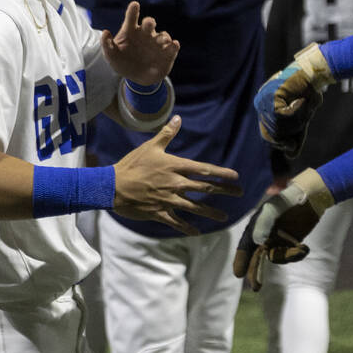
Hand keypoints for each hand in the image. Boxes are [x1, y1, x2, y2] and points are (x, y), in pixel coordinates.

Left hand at [101, 2, 180, 86]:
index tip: (135, 5)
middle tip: (150, 23)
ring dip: (164, 37)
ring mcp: (157, 42)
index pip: (132, 17)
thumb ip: (107, 45)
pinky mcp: (167, 53)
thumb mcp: (112, 56)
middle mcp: (145, 33)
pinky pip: (172, 47)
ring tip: (163, 40)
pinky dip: (174, 45)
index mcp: (131, 31)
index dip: (133, 11)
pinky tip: (174, 44)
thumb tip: (105, 33)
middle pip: (149, 24)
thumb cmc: (123, 62)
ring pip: (163, 36)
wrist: (137, 78)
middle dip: (150, 22)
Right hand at [113, 116, 242, 234]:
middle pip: (205, 188)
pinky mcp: (160, 213)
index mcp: (175, 167)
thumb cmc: (132, 164)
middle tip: (239, 193)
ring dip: (211, 212)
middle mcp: (176, 184)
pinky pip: (177, 222)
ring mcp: (169, 200)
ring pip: (196, 208)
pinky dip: (188, 228)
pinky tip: (198, 232)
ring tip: (224, 216)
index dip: (222, 174)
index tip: (235, 176)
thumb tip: (178, 119)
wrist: (113, 186)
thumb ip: (167, 134)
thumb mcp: (150, 146)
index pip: (204, 170)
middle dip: (224, 191)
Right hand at [232, 169, 330, 289]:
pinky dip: (297, 255)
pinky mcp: (291, 244)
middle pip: (257, 257)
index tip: (238, 274)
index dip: (241, 259)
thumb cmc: (289, 199)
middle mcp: (264, 235)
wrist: (312, 197)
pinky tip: (305, 248)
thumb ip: (264, 223)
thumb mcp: (275, 208)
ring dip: (287, 257)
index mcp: (256, 225)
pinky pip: (290, 256)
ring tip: (301, 250)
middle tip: (256, 287)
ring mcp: (278, 240)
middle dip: (255, 272)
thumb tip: (258, 243)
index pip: (246, 245)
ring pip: (276, 257)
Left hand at [254, 43, 333, 157]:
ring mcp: (264, 99)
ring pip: (279, 125)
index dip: (279, 143)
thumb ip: (295, 137)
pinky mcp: (272, 95)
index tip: (291, 145)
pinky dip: (297, 112)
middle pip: (272, 132)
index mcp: (265, 109)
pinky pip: (284, 115)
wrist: (314, 73)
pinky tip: (302, 101)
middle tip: (302, 122)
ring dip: (296, 121)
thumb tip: (290, 156)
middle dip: (290, 132)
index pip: (267, 134)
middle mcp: (261, 103)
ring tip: (304, 107)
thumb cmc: (308, 93)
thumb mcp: (300, 120)